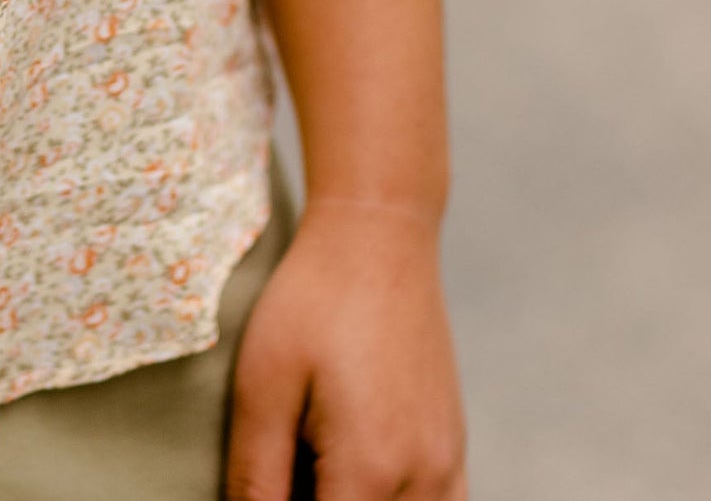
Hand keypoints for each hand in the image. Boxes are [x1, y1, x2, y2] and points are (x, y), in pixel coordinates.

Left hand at [224, 200, 465, 499]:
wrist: (378, 235)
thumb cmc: (314, 300)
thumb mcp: (263, 385)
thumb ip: (256, 475)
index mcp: (370, 468)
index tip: (272, 485)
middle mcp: (423, 477)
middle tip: (290, 467)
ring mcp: (447, 463)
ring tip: (320, 470)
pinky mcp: (454, 445)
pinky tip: (360, 479)